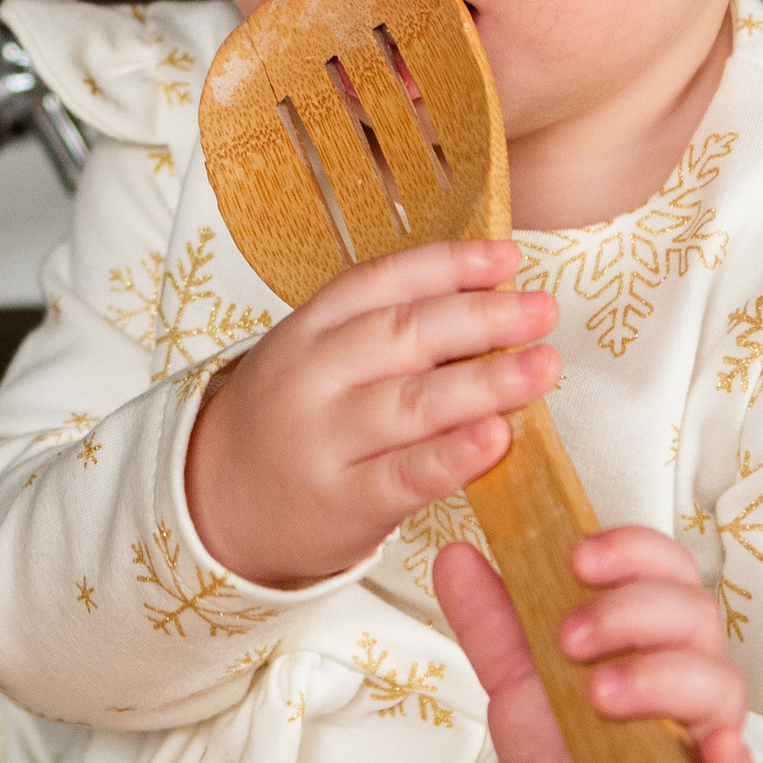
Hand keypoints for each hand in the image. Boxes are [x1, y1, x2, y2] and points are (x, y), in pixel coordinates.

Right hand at [183, 240, 558, 589]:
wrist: (220, 506)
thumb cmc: (290, 423)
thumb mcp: (315, 359)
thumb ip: (384, 332)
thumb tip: (490, 300)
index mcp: (307, 328)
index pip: (380, 281)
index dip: (448, 264)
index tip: (509, 256)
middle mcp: (311, 377)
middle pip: (402, 335)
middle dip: (482, 318)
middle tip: (543, 310)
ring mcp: (324, 441)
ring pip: (411, 402)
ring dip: (486, 382)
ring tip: (542, 368)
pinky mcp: (343, 503)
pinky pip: (407, 475)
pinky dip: (455, 455)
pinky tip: (498, 438)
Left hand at [432, 524, 753, 762]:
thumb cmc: (559, 753)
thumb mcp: (515, 682)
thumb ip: (490, 621)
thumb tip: (454, 555)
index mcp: (647, 632)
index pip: (662, 567)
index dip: (631, 550)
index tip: (577, 558)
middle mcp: (686, 671)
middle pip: (694, 612)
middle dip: (631, 611)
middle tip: (568, 638)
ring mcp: (705, 731)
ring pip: (719, 682)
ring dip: (663, 676)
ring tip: (599, 694)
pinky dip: (730, 755)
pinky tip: (708, 751)